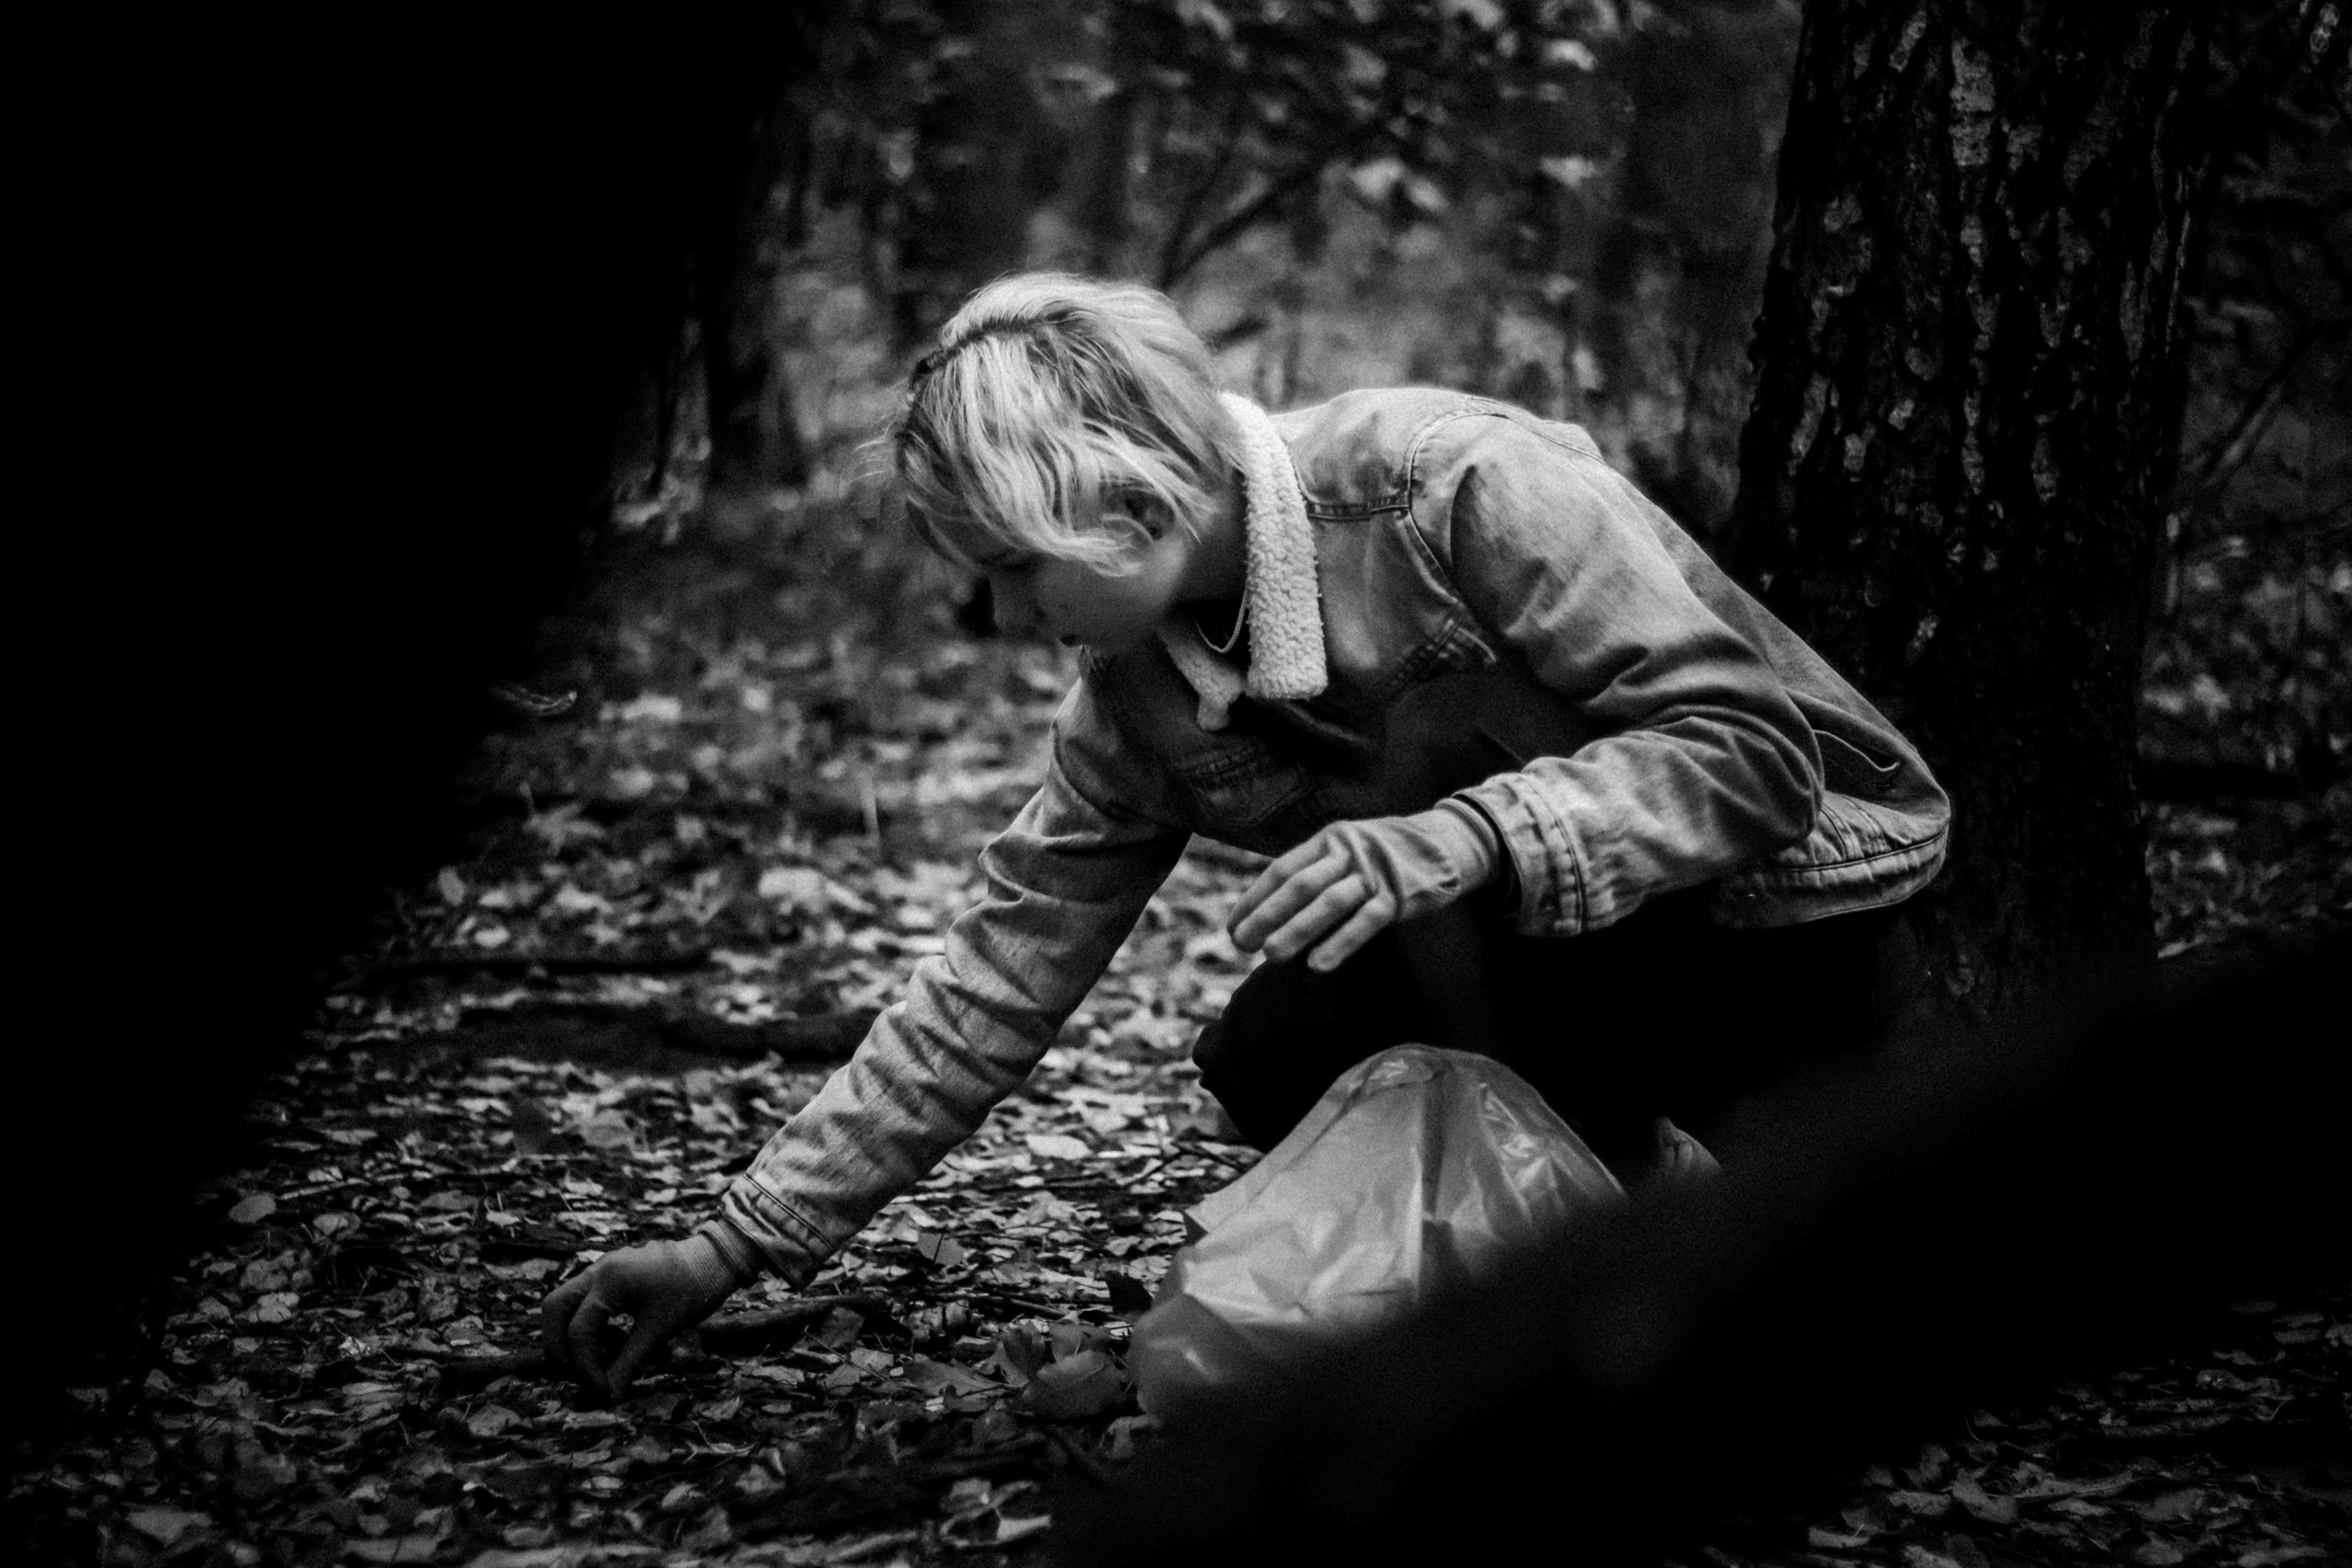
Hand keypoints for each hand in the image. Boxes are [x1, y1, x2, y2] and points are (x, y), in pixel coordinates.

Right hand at [539, 1234, 743, 1399]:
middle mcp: (598, 1270)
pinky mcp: (609, 1275)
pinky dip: (589, 1325)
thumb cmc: (692, 1289)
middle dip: (558, 1346)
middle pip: (553, 1309)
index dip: (586, 1368)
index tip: (605, 1391)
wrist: (714, 1259)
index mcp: (609, 1281)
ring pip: (564, 1303)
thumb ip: (629, 1362)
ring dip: (572, 1335)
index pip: (578, 1331)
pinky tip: (613, 1343)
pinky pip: (583, 1301)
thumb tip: (609, 1396)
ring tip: (601, 1360)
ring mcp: (602, 1269)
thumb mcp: (659, 1329)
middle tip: (579, 1374)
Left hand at [1228, 801, 1501, 971]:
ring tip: (1272, 957)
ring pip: (1330, 902)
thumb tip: (1270, 916)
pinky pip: (1367, 921)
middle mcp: (1348, 851)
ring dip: (1298, 930)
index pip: (1282, 870)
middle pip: (1301, 885)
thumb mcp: (1347, 852)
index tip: (1232, 928)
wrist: (1447, 842)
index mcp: (1328, 840)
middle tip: (1241, 944)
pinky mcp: (1401, 894)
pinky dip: (1342, 942)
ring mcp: (1375, 872)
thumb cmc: (1384, 857)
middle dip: (1267, 915)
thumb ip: (1315, 875)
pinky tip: (1319, 965)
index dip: (1255, 899)